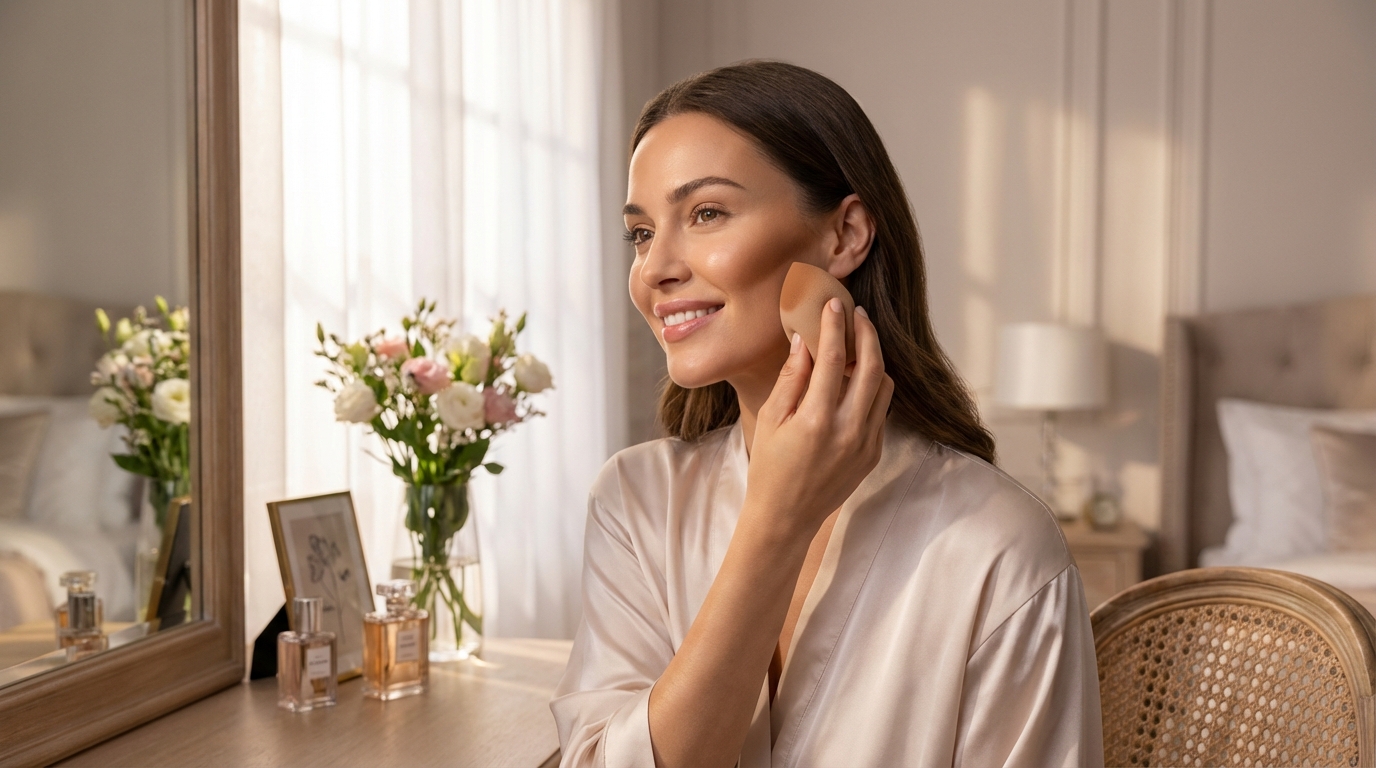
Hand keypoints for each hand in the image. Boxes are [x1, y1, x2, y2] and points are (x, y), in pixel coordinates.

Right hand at [745, 298, 893, 540]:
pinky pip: (881, 409)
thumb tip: (805, 341)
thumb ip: (792, 379)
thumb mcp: (772, 420)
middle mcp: (849, 430)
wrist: (787, 516)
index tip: (835, 304)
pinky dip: (872, 388)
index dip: (835, 326)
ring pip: (884, 386)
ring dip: (874, 360)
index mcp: (817, 420)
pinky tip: (856, 380)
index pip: (835, 359)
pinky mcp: (874, 452)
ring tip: (858, 345)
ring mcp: (867, 442)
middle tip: (858, 315)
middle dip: (867, 334)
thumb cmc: (770, 467)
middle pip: (872, 366)